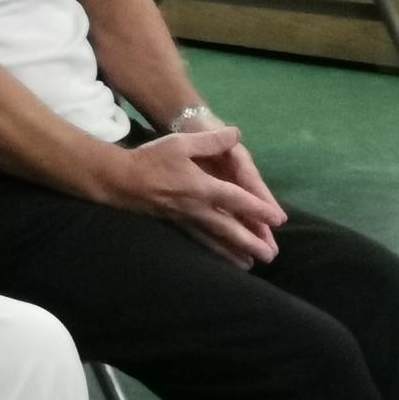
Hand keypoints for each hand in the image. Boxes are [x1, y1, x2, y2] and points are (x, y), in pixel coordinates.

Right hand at [116, 126, 285, 268]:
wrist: (120, 179)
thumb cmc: (152, 159)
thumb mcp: (181, 142)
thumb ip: (211, 139)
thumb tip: (236, 134)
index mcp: (202, 187)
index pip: (237, 200)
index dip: (259, 209)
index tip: (278, 220)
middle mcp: (197, 208)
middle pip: (229, 228)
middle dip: (251, 242)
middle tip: (271, 256)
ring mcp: (186, 220)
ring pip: (215, 240)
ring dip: (234, 253)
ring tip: (250, 265)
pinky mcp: (176, 225)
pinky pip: (200, 241)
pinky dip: (213, 252)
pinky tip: (221, 259)